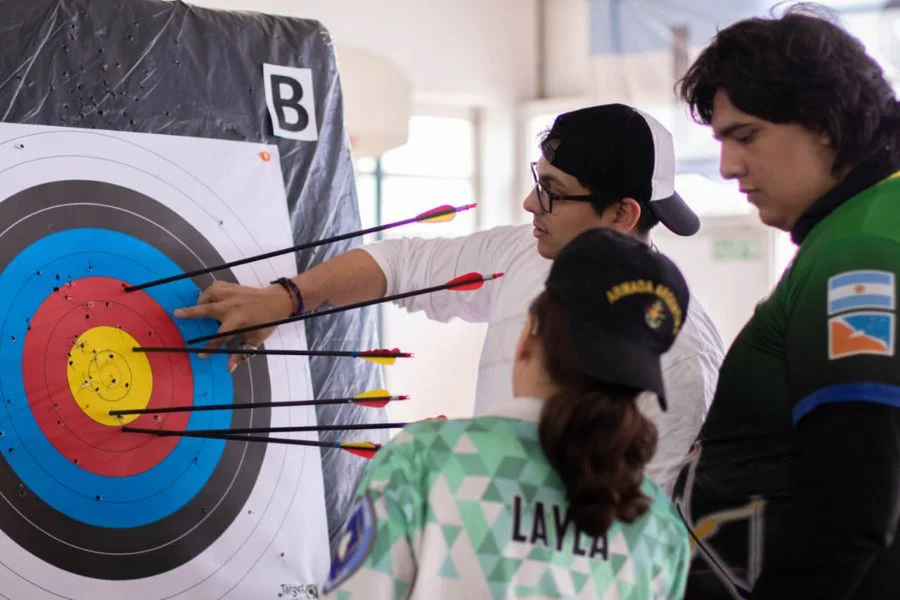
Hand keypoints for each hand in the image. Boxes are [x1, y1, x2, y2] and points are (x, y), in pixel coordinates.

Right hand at [173, 280, 293, 370]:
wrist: (277, 300)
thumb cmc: (267, 321)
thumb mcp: (256, 339)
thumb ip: (242, 353)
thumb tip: (230, 368)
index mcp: (237, 321)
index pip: (218, 337)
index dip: (209, 348)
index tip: (201, 356)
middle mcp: (231, 306)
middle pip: (206, 310)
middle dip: (190, 312)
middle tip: (176, 313)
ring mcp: (231, 294)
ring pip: (209, 294)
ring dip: (201, 300)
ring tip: (197, 307)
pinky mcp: (232, 286)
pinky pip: (215, 286)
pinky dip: (209, 292)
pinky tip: (209, 297)